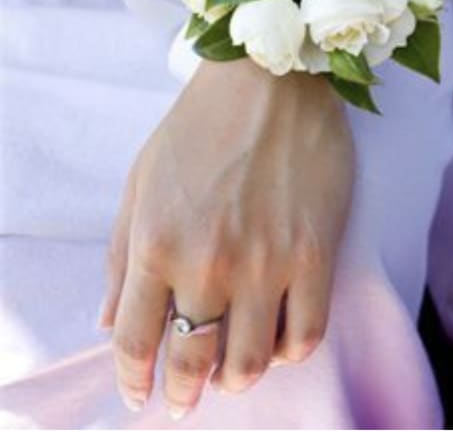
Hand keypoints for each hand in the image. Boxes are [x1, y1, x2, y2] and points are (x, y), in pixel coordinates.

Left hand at [97, 58, 354, 417]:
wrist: (270, 81)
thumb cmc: (200, 125)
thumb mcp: (141, 181)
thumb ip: (121, 255)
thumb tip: (108, 321)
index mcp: (156, 242)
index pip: (135, 340)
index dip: (135, 379)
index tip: (143, 394)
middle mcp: (208, 262)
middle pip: (193, 361)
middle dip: (186, 391)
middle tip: (188, 398)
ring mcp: (267, 261)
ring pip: (252, 360)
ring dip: (238, 374)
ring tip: (234, 366)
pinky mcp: (315, 253)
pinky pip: (306, 334)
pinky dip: (289, 352)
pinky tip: (280, 340)